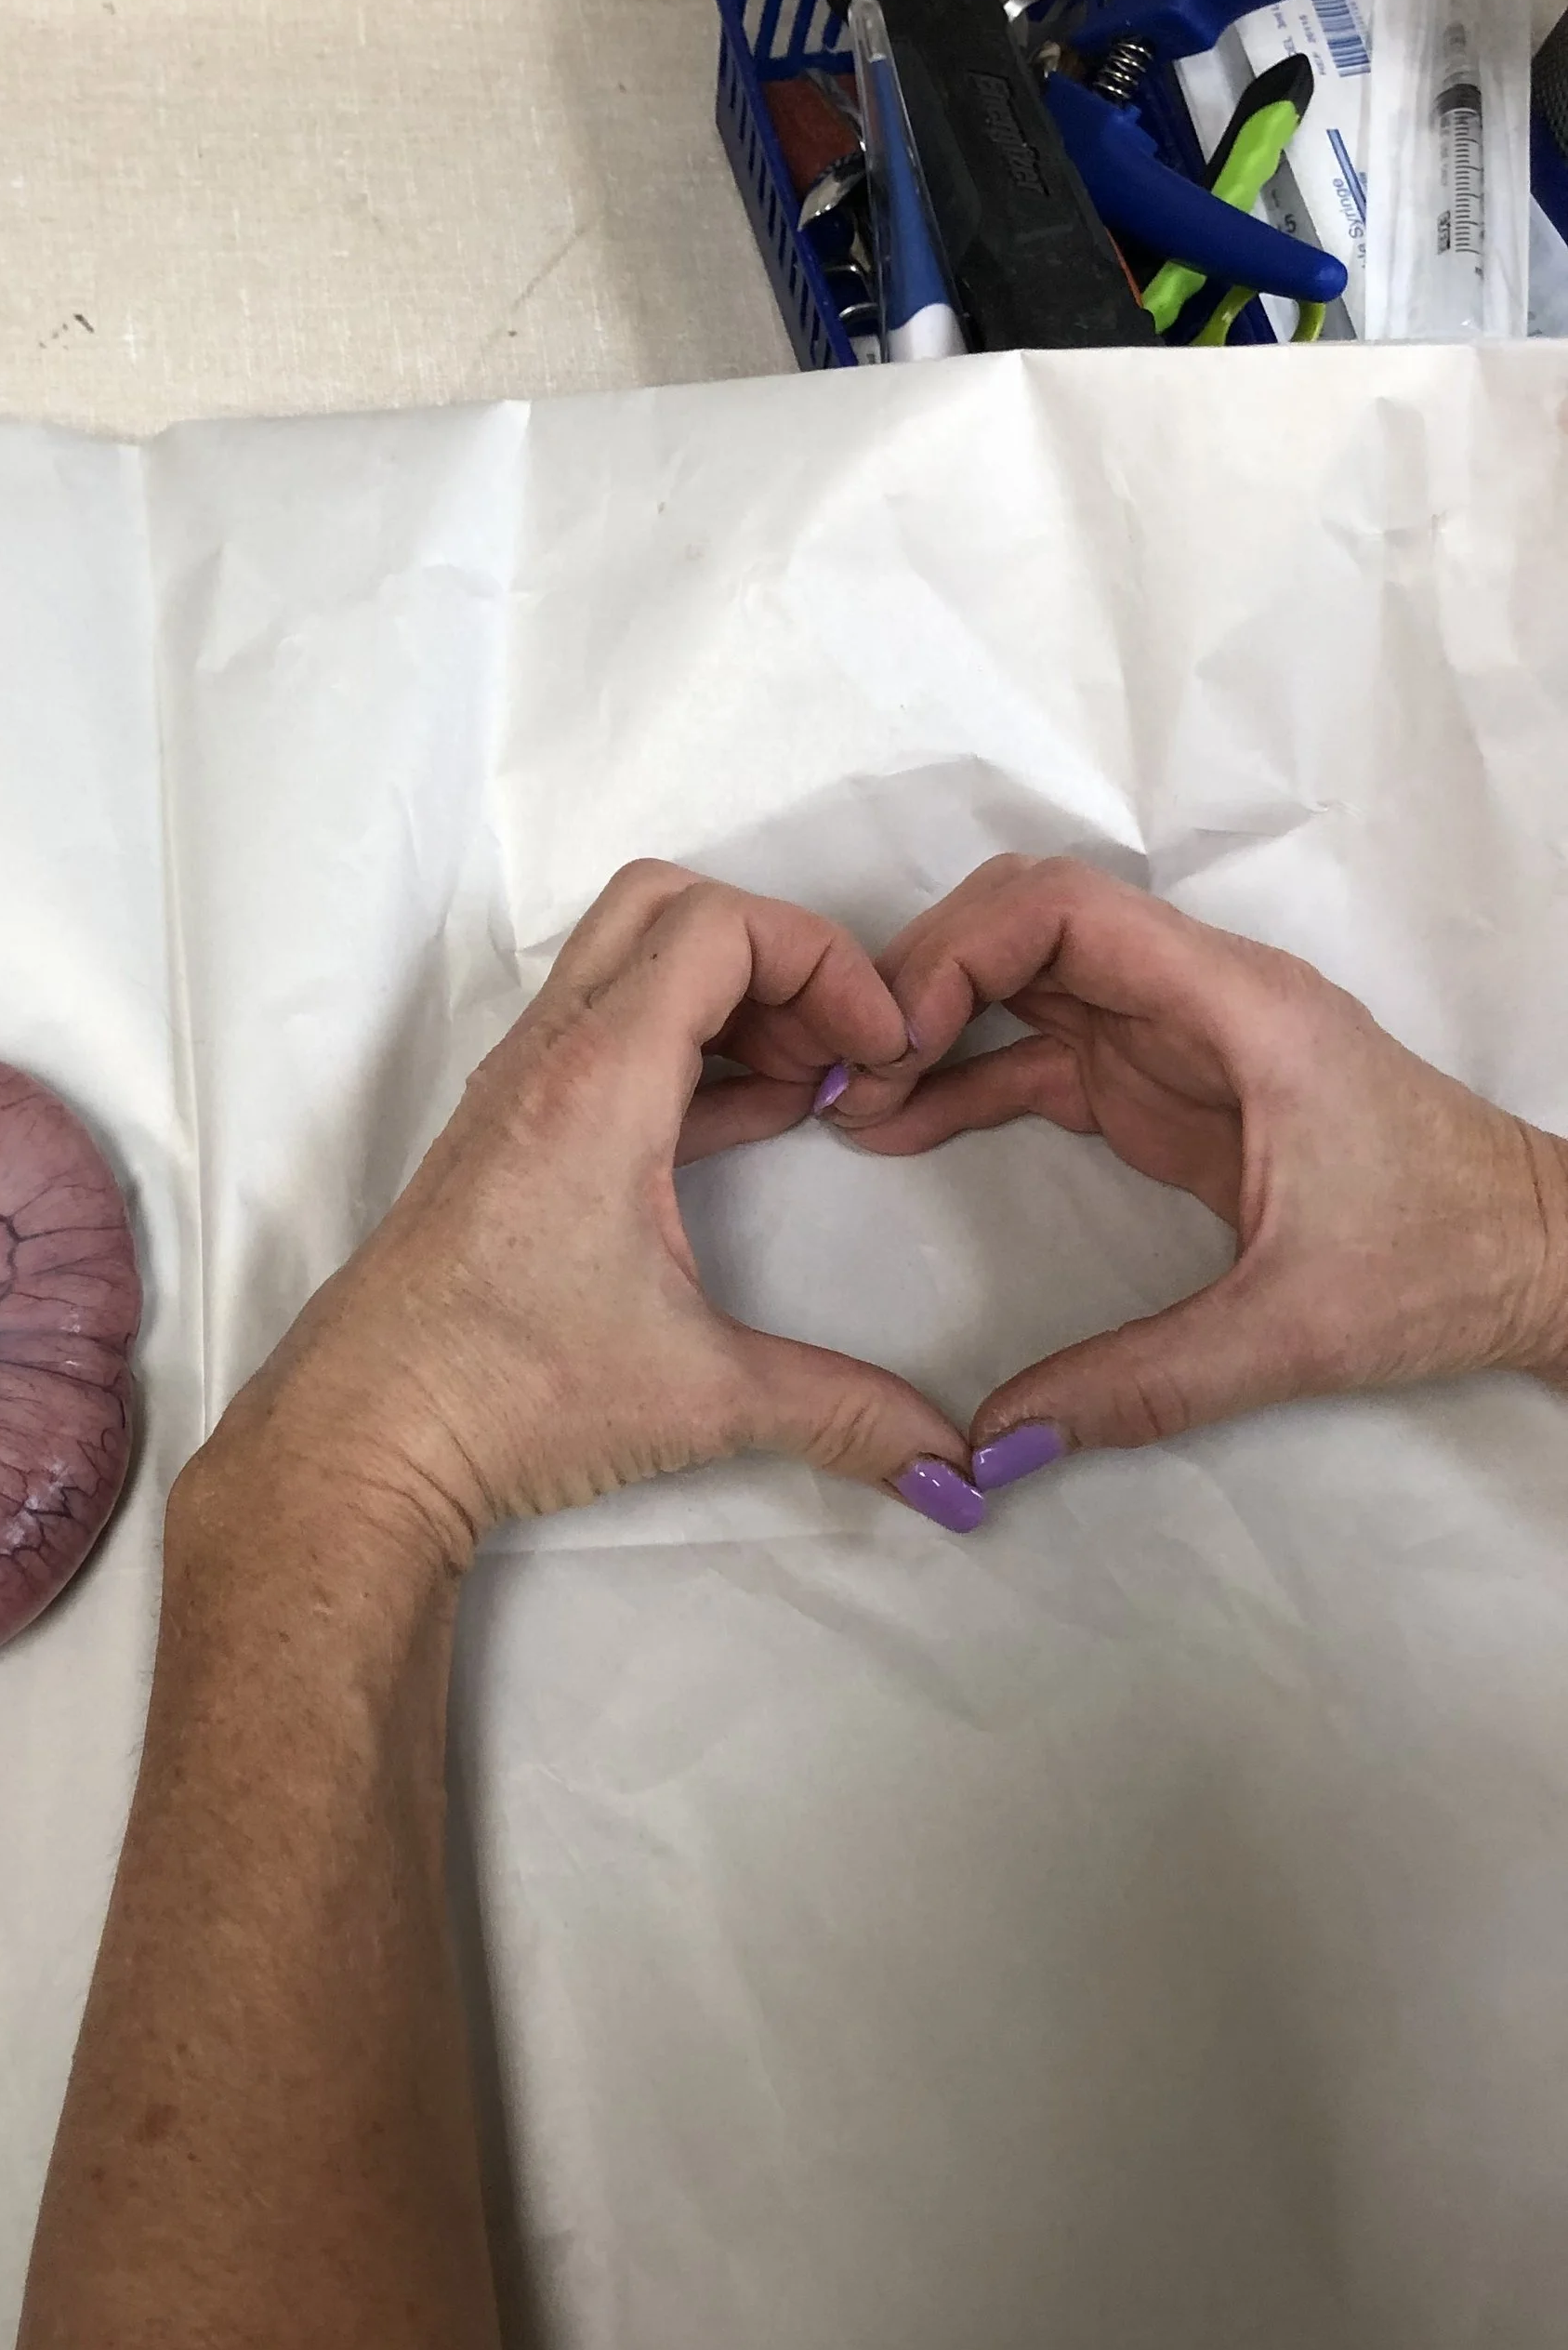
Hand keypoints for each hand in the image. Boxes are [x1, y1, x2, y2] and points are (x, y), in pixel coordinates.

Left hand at [202, 860, 984, 1562]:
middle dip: (777, 956)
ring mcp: (517, 1092)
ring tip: (808, 1089)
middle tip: (842, 1050)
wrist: (362, 1438)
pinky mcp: (505, 1136)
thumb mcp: (699, 1397)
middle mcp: (547, 1060)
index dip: (825, 960)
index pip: (720, 924)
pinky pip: (604, 1035)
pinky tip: (746, 1123)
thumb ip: (841, 1413)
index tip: (881, 1049)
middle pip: (667, 910)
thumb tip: (950, 1465)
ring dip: (727, 1000)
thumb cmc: (503, 1394)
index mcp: (595, 1081)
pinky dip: (683, 1047)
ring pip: (629, 966)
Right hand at [837, 854, 1567, 1477]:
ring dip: (933, 1024)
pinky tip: (898, 1127)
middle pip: (1025, 921)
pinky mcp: (1162, 1089)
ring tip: (850, 1103)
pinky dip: (965, 1077)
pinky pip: (1040, 1053)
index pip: (1067, 908)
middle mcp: (1197, 998)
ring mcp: (1176, 1038)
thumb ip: (1145, 1382)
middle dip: (925, 977)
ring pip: (1022, 979)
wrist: (1532, 1260)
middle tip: (855, 1072)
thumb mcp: (1294, 1331)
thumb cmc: (1444, 1262)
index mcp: (1238, 1008)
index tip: (899, 1041)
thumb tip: (999, 1440)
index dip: (962, 951)